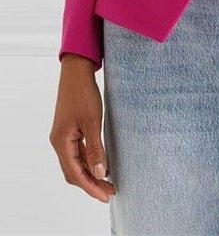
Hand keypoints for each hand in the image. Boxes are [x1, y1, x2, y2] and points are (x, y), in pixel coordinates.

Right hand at [50, 54, 115, 202]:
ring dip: (91, 173)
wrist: (77, 71)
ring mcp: (64, 136)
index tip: (105, 196)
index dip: (91, 187)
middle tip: (110, 191)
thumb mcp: (92, 121)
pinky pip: (78, 152)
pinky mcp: (70, 130)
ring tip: (108, 182)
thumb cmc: (83, 93)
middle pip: (73, 172)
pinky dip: (89, 161)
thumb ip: (95, 148)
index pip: (75, 173)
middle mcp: (59, 142)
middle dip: (91, 183)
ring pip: (76, 163)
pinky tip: (101, 164)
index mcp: (61, 142)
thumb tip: (100, 172)